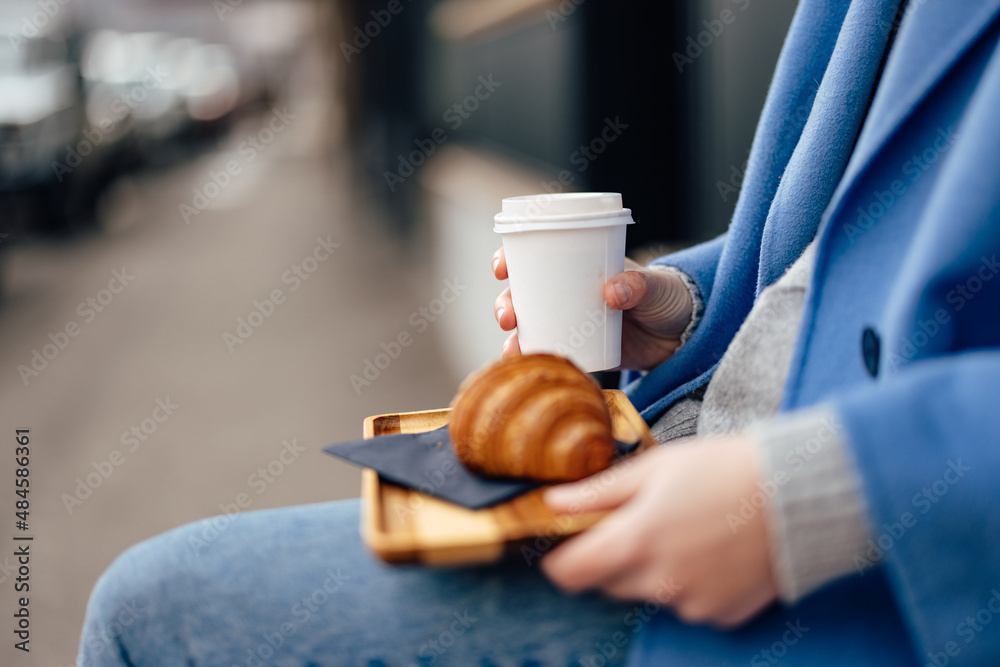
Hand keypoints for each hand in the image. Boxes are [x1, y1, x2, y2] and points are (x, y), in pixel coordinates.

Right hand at [492, 248, 693, 369]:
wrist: (686, 335)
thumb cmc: (668, 297)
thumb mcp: (656, 286)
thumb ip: (639, 285)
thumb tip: (612, 291)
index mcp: (580, 267)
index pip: (537, 256)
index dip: (512, 258)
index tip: (502, 267)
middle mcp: (568, 294)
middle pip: (524, 295)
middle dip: (507, 304)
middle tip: (508, 316)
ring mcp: (573, 323)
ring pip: (531, 327)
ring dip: (514, 337)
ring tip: (512, 350)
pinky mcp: (582, 350)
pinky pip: (551, 353)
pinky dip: (535, 360)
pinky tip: (525, 369)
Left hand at [539, 436, 777, 627]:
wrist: (800, 494)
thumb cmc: (726, 469)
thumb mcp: (655, 467)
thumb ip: (599, 492)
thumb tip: (554, 503)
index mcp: (636, 541)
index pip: (569, 573)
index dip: (560, 560)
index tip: (565, 545)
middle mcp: (660, 582)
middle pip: (609, 581)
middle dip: (613, 556)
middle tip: (640, 521)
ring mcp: (692, 603)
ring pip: (648, 592)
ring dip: (653, 569)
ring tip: (686, 529)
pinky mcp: (721, 614)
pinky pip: (686, 603)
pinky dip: (689, 582)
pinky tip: (711, 549)